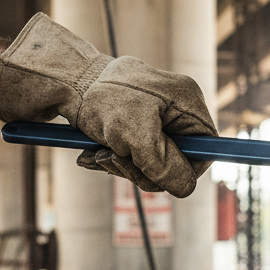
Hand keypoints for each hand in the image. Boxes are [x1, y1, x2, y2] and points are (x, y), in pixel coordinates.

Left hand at [0, 13, 215, 196]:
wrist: (64, 81)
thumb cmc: (100, 99)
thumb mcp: (136, 136)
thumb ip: (164, 165)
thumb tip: (185, 188)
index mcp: (186, 102)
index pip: (206, 147)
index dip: (186, 169)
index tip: (158, 175)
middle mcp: (175, 107)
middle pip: (177, 159)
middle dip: (145, 168)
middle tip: (117, 160)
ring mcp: (156, 115)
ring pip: (152, 161)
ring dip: (124, 165)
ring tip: (100, 152)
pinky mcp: (135, 122)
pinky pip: (134, 154)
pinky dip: (115, 158)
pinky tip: (95, 151)